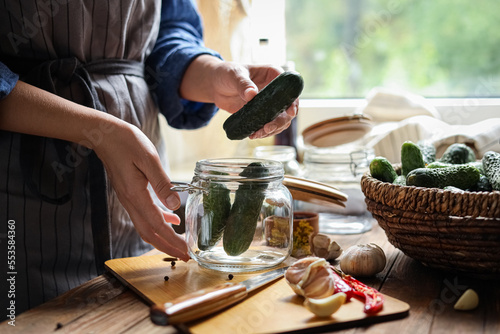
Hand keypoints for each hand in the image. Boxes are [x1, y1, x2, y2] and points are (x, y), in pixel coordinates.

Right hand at [94, 122, 189, 261]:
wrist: (105, 135)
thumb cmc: (127, 142)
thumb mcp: (148, 159)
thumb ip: (162, 183)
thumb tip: (176, 205)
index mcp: (136, 195)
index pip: (157, 226)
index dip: (173, 241)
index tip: (187, 252)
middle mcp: (130, 202)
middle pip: (149, 234)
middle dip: (168, 247)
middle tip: (186, 257)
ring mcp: (128, 200)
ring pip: (146, 227)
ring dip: (163, 238)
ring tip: (181, 244)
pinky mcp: (130, 195)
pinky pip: (144, 215)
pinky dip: (159, 222)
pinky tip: (172, 219)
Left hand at [212, 62, 298, 138]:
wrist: (215, 85)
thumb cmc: (227, 73)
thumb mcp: (234, 75)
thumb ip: (243, 83)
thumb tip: (251, 94)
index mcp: (273, 75)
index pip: (289, 89)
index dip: (293, 101)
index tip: (290, 113)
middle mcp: (275, 90)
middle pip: (287, 108)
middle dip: (280, 121)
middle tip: (267, 128)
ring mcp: (269, 104)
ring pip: (279, 120)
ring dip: (272, 129)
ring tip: (256, 134)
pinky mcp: (260, 114)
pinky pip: (267, 125)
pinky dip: (262, 132)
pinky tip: (252, 134)